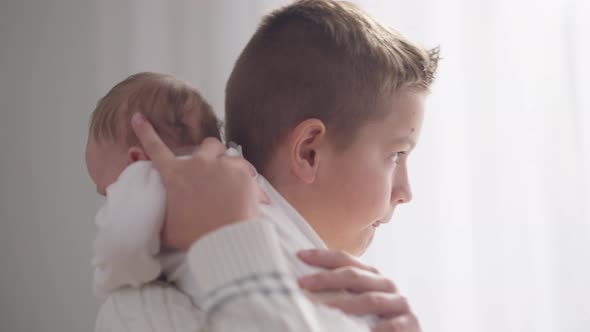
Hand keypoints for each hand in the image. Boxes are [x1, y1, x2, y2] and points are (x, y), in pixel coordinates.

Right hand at [131, 113, 265, 249]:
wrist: (224, 241)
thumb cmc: (194, 237)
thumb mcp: (168, 230)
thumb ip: (161, 219)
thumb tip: (152, 224)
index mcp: (175, 175)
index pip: (155, 148)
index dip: (145, 132)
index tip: (139, 117)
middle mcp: (198, 164)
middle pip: (206, 144)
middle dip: (210, 152)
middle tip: (213, 167)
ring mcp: (222, 166)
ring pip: (229, 154)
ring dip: (230, 166)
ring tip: (234, 184)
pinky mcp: (244, 173)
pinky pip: (248, 171)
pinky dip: (249, 182)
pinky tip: (253, 196)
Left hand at [297, 249, 421, 331]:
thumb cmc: (378, 318)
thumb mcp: (359, 301)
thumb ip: (341, 292)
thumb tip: (306, 287)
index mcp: (371, 275)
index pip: (346, 260)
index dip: (323, 256)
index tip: (300, 255)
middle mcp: (386, 284)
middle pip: (354, 276)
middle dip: (327, 278)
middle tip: (303, 283)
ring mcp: (400, 302)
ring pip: (370, 300)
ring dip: (347, 305)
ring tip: (326, 309)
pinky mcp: (411, 323)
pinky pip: (392, 326)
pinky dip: (377, 329)